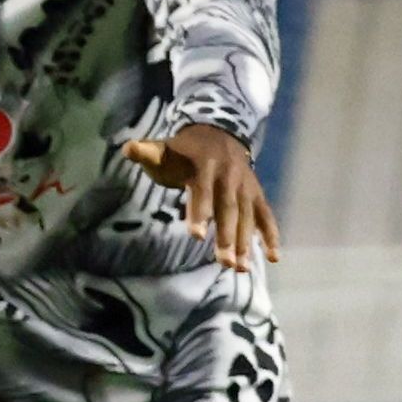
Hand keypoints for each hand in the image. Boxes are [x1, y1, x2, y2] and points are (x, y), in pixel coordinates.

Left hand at [124, 126, 277, 271]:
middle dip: (226, 237)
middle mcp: (229, 178)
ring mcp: (246, 187)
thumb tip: (129, 148)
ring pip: (248, 217)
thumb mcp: (163, 149)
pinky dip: (271, 235)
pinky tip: (273, 257)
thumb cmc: (183, 151)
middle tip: (224, 263)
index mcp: (204, 167)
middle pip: (228, 210)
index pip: (202, 192)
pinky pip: (266, 216)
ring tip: (241, 268)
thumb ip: (147, 153)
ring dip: (246, 242)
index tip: (194, 235)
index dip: (199, 212)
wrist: (219, 133)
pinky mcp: (257, 194)